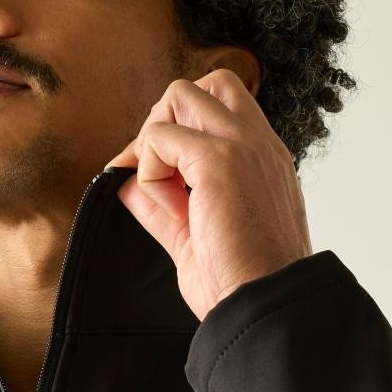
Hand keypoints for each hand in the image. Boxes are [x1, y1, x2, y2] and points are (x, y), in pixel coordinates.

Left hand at [104, 68, 313, 321]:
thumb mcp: (193, 238)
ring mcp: (241, 145)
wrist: (265, 307)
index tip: (164, 188)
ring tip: (165, 193)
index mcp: (261, 160)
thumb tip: (126, 183)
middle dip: (164, 123)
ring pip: (179, 95)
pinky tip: (169, 207)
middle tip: (157, 178)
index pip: (219, 110)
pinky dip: (148, 170)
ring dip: (155, 141)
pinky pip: (159, 136)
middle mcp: (257, 143)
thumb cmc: (240, 284)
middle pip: (203, 85)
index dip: (179, 137)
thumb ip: (162, 207)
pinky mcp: (220, 160)